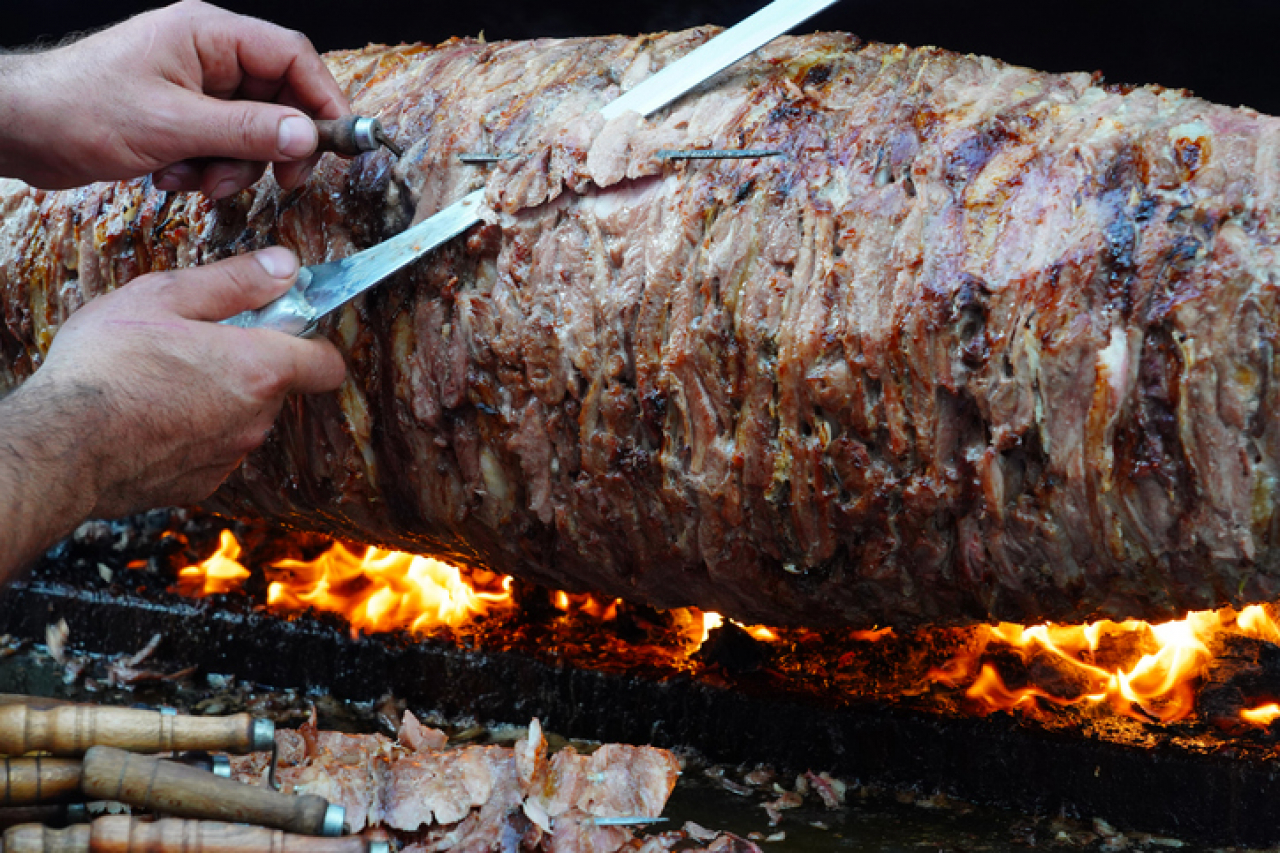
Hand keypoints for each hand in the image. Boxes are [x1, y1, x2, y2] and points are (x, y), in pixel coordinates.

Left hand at [0, 0, 348, 194]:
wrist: (21, 129)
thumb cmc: (80, 108)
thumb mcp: (173, 124)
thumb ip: (246, 130)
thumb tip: (307, 134)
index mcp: (210, 35)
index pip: (293, 58)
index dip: (323, 99)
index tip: (340, 143)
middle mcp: (209, 57)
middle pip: (280, 100)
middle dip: (275, 147)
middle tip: (281, 181)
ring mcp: (196, 89)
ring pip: (253, 133)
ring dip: (233, 167)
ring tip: (194, 179)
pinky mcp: (183, 119)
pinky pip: (223, 149)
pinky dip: (206, 171)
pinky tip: (170, 177)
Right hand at [18, 248, 346, 518]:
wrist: (59, 446)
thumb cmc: (106, 367)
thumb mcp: (165, 297)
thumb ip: (236, 281)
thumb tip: (286, 266)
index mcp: (260, 369)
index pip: (327, 364)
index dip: (311, 342)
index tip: (281, 327)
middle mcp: (257, 420)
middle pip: (279, 386)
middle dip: (250, 364)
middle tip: (197, 345)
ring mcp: (230, 457)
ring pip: (244, 418)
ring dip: (220, 398)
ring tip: (164, 380)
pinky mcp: (201, 485)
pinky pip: (213, 449)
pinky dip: (193, 432)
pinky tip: (152, 416)